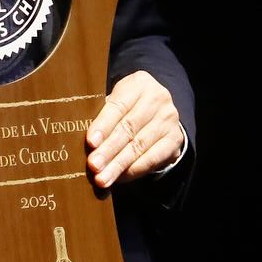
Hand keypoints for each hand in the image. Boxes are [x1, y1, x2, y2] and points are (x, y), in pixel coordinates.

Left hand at [86, 70, 182, 187]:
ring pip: (139, 146)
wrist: (158, 109)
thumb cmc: (126, 105)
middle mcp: (158, 98)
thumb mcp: (116, 99)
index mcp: (139, 83)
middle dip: (109, 150)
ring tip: (102, 178)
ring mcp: (169, 119)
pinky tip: (120, 178)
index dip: (103, 125)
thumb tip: (86, 142)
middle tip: (94, 166)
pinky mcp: (175, 138)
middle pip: (129, 128)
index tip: (90, 142)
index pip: (118, 106)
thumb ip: (102, 114)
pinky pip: (153, 158)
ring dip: (118, 165)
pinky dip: (134, 170)